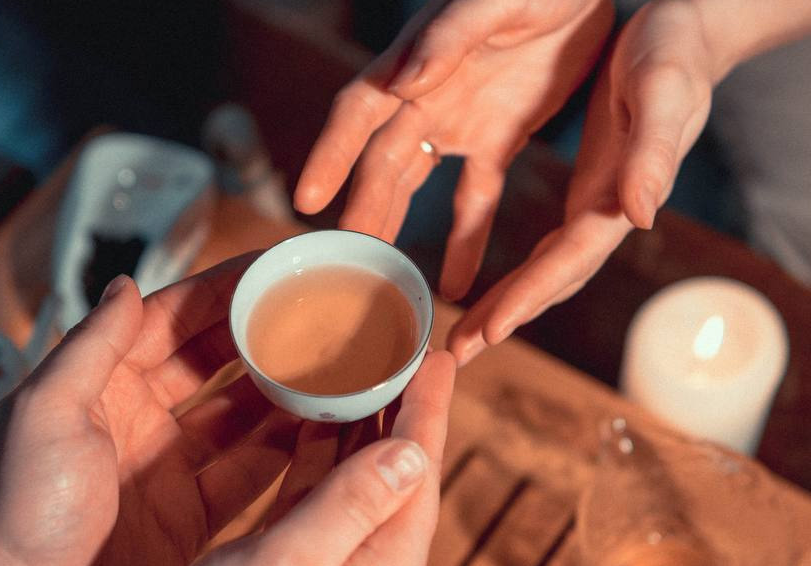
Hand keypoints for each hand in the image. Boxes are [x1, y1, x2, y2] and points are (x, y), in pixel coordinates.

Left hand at [0, 255, 298, 565]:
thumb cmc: (15, 510)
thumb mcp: (46, 410)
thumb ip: (92, 346)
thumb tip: (126, 284)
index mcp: (98, 385)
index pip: (168, 320)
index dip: (219, 292)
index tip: (270, 270)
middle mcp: (136, 420)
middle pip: (212, 363)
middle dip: (261, 336)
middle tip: (319, 314)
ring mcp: (166, 470)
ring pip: (239, 417)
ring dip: (282, 392)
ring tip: (337, 366)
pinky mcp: (188, 520)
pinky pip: (246, 476)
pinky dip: (283, 454)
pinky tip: (323, 432)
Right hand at [133, 351, 455, 565]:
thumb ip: (348, 508)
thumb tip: (410, 452)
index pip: (420, 468)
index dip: (428, 405)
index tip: (438, 350)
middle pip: (402, 472)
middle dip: (402, 407)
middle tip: (399, 344)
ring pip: (366, 486)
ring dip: (364, 429)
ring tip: (361, 368)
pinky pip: (331, 508)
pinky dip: (326, 463)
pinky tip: (315, 430)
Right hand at [295, 0, 614, 300]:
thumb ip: (452, 35)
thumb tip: (405, 81)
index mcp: (418, 60)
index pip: (360, 112)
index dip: (332, 153)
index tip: (308, 199)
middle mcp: (428, 94)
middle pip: (383, 162)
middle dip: (363, 211)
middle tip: (348, 265)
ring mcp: (463, 118)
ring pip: (417, 184)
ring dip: (399, 228)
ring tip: (386, 283)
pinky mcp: (502, 134)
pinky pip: (477, 196)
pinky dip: (466, 238)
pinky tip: (455, 284)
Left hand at [448, 0, 717, 363]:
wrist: (691, 34)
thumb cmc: (677, 54)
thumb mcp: (662, 92)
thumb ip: (654, 154)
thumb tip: (640, 217)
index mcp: (621, 193)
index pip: (569, 259)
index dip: (530, 296)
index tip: (491, 332)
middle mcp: (610, 210)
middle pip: (554, 279)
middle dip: (508, 317)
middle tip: (458, 353)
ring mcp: (599, 204)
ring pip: (548, 271)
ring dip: (509, 306)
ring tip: (465, 338)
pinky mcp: (589, 189)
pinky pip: (547, 247)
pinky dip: (519, 276)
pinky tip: (492, 293)